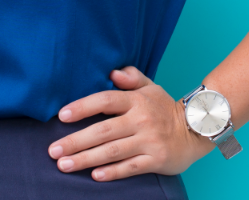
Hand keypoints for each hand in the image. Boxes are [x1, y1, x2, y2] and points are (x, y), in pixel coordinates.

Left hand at [47, 66, 215, 180]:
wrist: (196, 130)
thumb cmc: (165, 109)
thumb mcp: (151, 88)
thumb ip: (131, 78)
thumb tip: (113, 72)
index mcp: (137, 100)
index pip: (105, 100)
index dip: (82, 107)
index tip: (61, 116)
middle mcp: (142, 119)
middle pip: (103, 130)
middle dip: (76, 141)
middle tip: (53, 150)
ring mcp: (149, 140)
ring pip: (112, 151)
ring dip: (86, 158)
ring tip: (64, 165)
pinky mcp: (156, 159)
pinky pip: (131, 167)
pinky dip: (112, 172)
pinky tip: (94, 176)